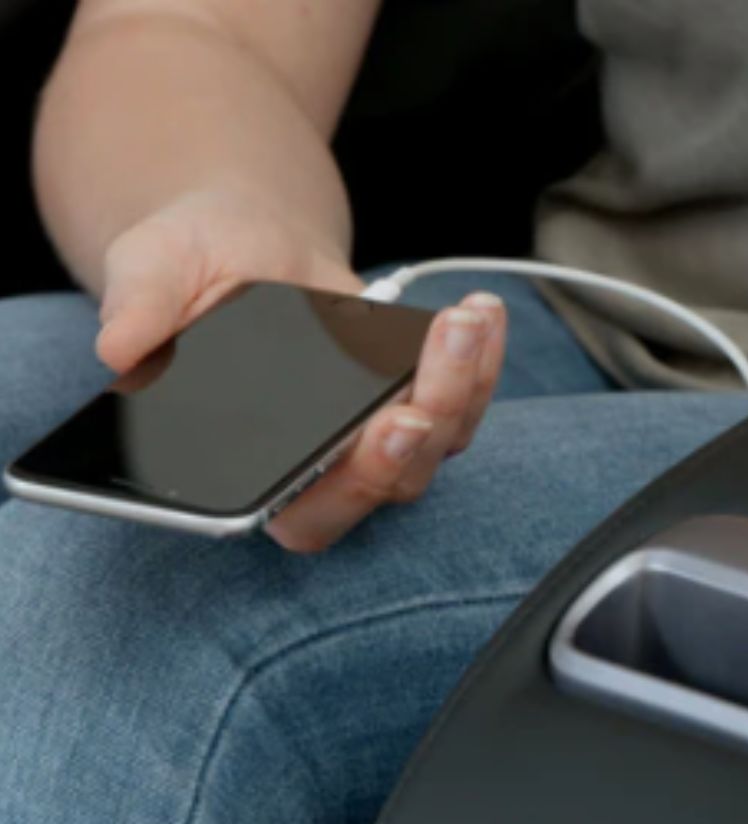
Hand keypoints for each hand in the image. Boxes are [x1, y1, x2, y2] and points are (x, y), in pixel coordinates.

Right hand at [96, 186, 507, 552]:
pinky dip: (482, 360)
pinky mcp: (413, 396)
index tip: (382, 430)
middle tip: (436, 367)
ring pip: (435, 445)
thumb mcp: (154, 266)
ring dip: (462, 388)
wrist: (244, 239)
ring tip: (463, 320)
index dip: (346, 491)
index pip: (303, 515)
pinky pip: (461, 400)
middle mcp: (320, 464)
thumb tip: (120, 344)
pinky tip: (481, 312)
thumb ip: (140, 305)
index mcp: (251, 465)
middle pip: (387, 485)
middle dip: (420, 433)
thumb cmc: (192, 267)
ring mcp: (374, 433)